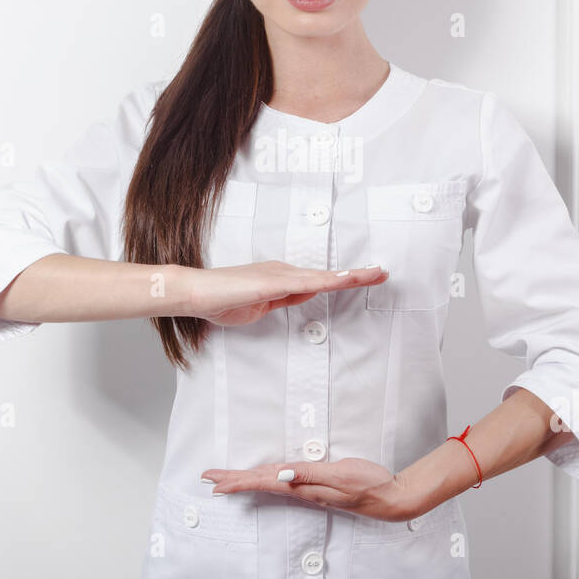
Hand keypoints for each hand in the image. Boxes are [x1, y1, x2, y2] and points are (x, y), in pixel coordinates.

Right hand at [182, 261, 388, 326]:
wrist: (197, 293)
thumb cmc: (222, 301)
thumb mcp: (261, 307)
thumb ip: (282, 300)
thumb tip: (303, 295)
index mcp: (281, 278)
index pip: (319, 280)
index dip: (343, 279)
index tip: (364, 277)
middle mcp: (284, 271)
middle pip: (328, 275)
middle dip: (356, 274)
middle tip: (382, 272)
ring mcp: (280, 274)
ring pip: (324, 276)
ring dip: (351, 275)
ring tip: (375, 273)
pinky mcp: (273, 281)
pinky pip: (307, 282)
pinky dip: (329, 280)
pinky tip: (344, 279)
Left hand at [200, 457, 420, 522]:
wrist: (390, 497)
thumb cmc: (369, 484)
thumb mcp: (340, 475)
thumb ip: (309, 474)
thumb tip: (279, 474)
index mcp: (303, 486)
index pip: (263, 481)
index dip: (238, 480)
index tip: (215, 482)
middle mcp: (302, 489)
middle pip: (261, 482)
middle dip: (233, 480)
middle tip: (208, 478)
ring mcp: (309, 489)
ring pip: (269, 482)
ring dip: (246, 480)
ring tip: (226, 480)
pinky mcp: (317, 485)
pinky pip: (284, 482)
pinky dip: (266, 478)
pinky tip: (263, 478)